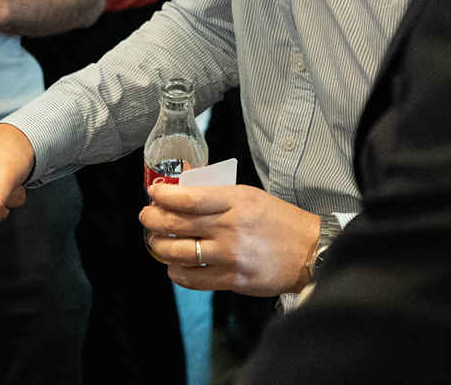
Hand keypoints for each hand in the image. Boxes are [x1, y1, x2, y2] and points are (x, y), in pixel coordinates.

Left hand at [140, 183, 321, 295]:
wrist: (309, 252)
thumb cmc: (277, 219)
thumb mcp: (247, 194)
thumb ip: (213, 188)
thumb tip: (182, 177)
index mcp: (235, 201)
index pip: (189, 198)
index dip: (164, 196)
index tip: (153, 193)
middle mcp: (230, 228)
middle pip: (178, 224)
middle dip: (153, 220)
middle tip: (146, 217)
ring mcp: (231, 256)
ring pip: (181, 252)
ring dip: (160, 246)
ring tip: (156, 241)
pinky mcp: (234, 280)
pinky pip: (195, 279)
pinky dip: (178, 272)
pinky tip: (173, 265)